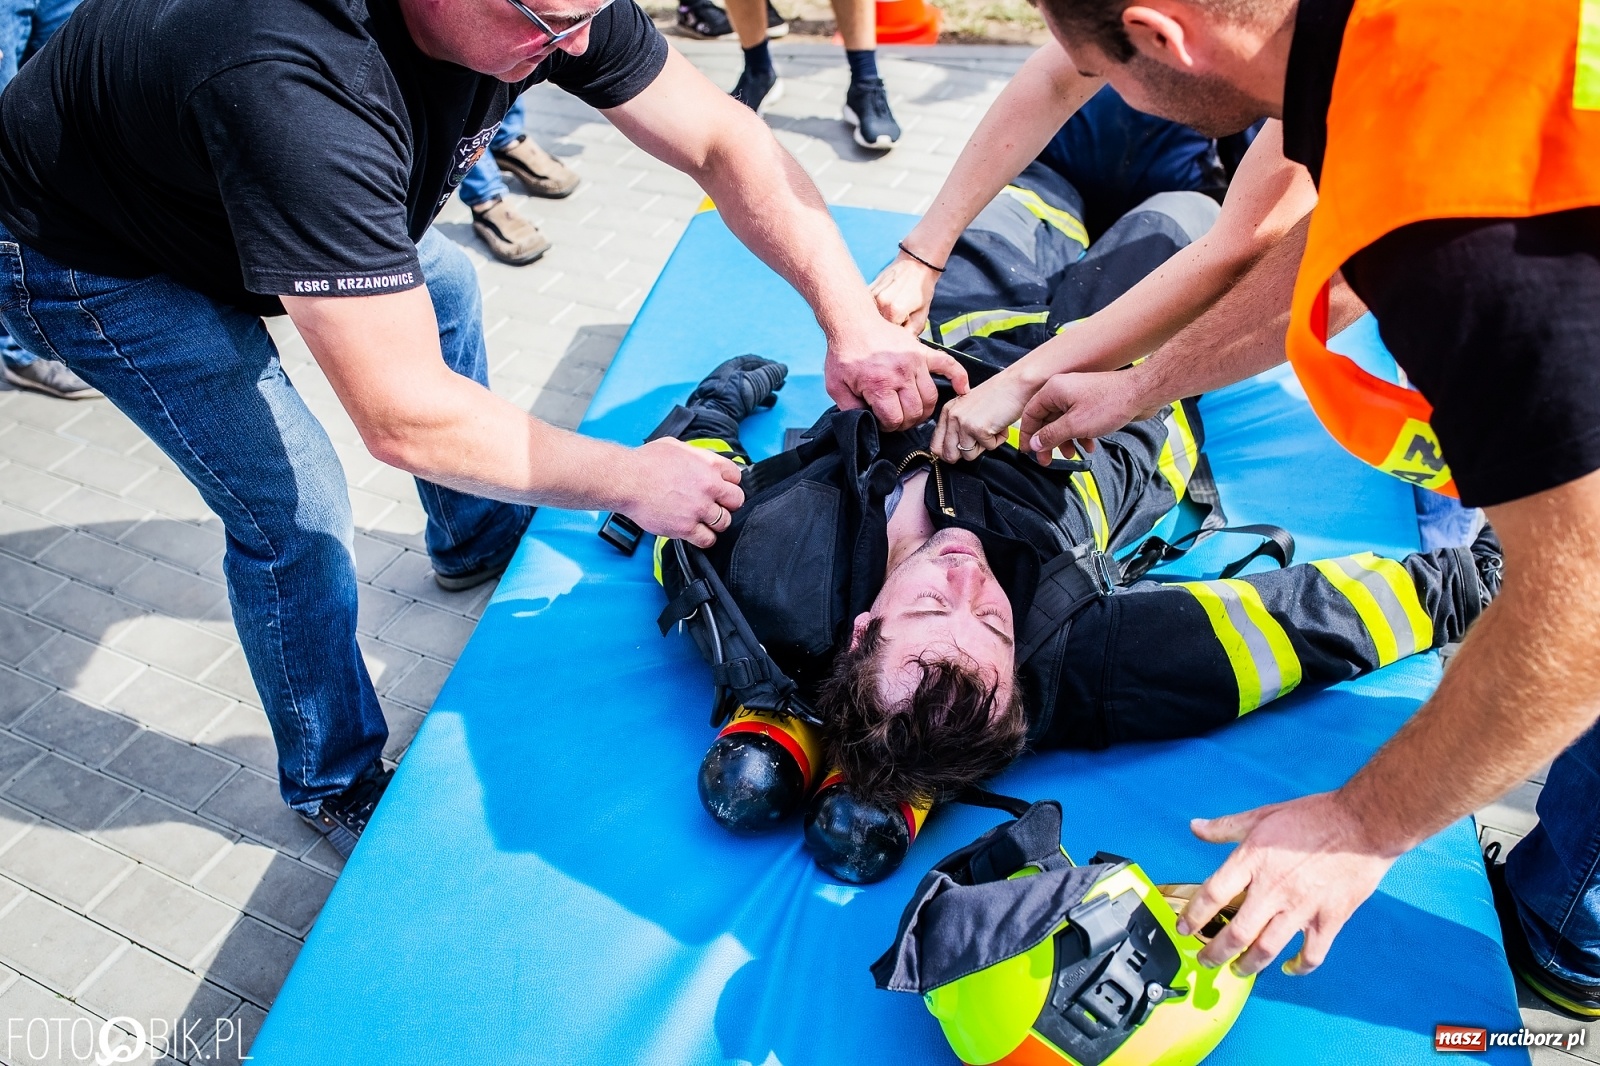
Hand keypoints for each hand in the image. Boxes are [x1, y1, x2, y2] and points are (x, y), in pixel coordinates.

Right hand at [621, 437, 743, 547]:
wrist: (626, 480)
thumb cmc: (645, 462)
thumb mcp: (677, 447)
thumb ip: (697, 456)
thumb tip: (704, 462)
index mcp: (709, 464)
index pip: (736, 477)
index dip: (729, 484)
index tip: (721, 489)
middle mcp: (708, 486)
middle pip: (736, 501)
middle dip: (727, 504)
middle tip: (715, 505)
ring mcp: (699, 508)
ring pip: (724, 522)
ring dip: (715, 522)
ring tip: (703, 519)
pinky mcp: (686, 528)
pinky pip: (707, 539)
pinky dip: (704, 538)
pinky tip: (696, 532)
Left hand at [826, 316, 968, 430]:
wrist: (853, 323)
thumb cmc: (844, 355)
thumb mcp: (836, 387)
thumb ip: (851, 410)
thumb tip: (868, 423)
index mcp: (880, 384)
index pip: (895, 419)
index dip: (888, 426)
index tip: (880, 421)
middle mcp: (901, 373)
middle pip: (915, 412)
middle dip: (905, 422)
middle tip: (895, 418)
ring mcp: (915, 362)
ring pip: (930, 397)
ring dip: (923, 410)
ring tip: (912, 411)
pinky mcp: (923, 351)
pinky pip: (948, 364)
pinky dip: (959, 378)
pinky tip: (962, 390)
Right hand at [869, 252, 941, 334]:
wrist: (916, 264)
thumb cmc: (921, 288)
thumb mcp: (923, 314)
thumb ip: (912, 333)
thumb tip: (902, 347)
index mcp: (894, 310)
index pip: (889, 337)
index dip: (895, 339)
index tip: (899, 337)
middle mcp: (880, 303)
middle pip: (878, 328)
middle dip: (885, 332)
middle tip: (895, 328)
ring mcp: (871, 296)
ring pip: (871, 319)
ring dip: (878, 322)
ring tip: (889, 316)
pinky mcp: (867, 291)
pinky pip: (867, 308)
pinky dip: (873, 312)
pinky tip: (882, 308)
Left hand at [929, 370, 1034, 462]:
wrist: (1016, 384)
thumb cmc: (999, 396)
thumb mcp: (969, 409)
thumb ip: (957, 427)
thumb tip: (951, 452)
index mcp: (947, 411)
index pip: (936, 446)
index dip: (949, 453)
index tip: (962, 449)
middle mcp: (952, 416)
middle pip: (949, 455)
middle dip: (967, 453)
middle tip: (980, 438)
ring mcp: (964, 422)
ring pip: (968, 455)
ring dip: (984, 446)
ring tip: (991, 428)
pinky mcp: (978, 428)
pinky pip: (988, 448)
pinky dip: (998, 440)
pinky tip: (1000, 425)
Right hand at [1019, 369, 1161, 461]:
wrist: (1141, 393)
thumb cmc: (1110, 404)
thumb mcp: (1075, 425)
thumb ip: (1051, 435)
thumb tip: (1035, 444)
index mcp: (1054, 390)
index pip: (1030, 414)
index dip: (1027, 434)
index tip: (1028, 452)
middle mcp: (1063, 391)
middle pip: (1046, 420)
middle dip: (1048, 442)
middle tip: (1047, 460)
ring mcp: (1078, 396)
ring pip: (1063, 422)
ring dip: (1065, 440)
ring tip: (1072, 454)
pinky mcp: (1091, 403)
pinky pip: (1078, 421)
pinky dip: (1080, 434)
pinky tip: (1090, 445)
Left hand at [1176, 791, 1399, 976]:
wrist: (1363, 823)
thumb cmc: (1313, 816)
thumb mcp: (1262, 815)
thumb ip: (1225, 827)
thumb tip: (1196, 827)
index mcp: (1253, 860)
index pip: (1213, 895)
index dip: (1194, 917)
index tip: (1184, 928)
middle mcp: (1274, 888)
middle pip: (1236, 932)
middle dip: (1215, 952)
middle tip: (1205, 960)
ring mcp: (1302, 907)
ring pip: (1267, 949)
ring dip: (1247, 965)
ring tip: (1236, 970)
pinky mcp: (1330, 919)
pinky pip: (1311, 954)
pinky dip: (1298, 967)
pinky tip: (1287, 967)